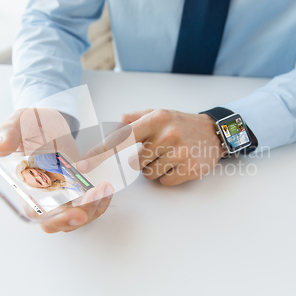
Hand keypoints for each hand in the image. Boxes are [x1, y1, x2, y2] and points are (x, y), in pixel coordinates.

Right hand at [0, 108, 113, 232]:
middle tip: (95, 197)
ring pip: (76, 217)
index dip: (54, 218)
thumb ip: (9, 134)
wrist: (50, 120)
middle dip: (79, 216)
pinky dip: (100, 201)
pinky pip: (88, 206)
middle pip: (59, 222)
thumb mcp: (18, 122)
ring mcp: (60, 195)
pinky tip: (106, 188)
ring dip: (93, 208)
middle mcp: (42, 196)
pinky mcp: (75, 190)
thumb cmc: (31, 123)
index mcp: (25, 185)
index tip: (75, 213)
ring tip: (104, 188)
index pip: (36, 213)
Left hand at [78, 109, 223, 185]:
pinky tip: (178, 164)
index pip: (122, 138)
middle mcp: (168, 134)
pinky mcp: (191, 168)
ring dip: (154, 169)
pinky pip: (164, 181)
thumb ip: (131, 119)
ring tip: (169, 156)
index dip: (100, 153)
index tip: (83, 166)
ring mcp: (181, 152)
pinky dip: (167, 176)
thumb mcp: (156, 114)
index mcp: (156, 119)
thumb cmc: (178, 124)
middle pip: (133, 163)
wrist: (212, 133)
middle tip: (157, 150)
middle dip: (140, 160)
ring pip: (148, 174)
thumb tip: (109, 128)